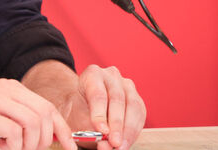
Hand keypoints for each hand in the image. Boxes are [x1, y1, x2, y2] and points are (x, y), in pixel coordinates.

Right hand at [0, 78, 71, 149]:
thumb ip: (20, 123)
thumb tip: (48, 139)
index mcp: (12, 88)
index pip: (48, 107)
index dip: (63, 130)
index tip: (71, 147)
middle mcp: (6, 89)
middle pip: (44, 115)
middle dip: (45, 141)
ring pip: (32, 123)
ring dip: (29, 145)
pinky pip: (13, 132)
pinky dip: (13, 146)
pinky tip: (0, 147)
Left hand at [23, 62, 145, 149]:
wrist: (85, 109)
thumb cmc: (79, 111)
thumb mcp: (78, 119)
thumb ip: (90, 129)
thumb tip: (105, 143)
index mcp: (92, 74)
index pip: (97, 94)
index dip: (100, 114)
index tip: (101, 131)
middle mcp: (111, 76)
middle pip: (117, 99)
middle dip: (116, 125)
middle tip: (113, 143)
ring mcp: (127, 86)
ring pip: (132, 107)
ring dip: (128, 131)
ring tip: (120, 146)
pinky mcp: (137, 99)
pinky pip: (139, 115)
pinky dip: (133, 131)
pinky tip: (126, 142)